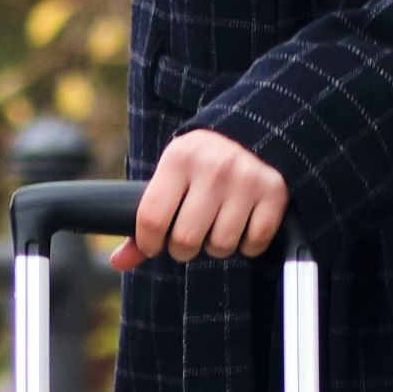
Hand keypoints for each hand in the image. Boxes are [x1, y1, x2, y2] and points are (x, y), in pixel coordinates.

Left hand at [124, 126, 288, 262]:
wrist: (251, 129)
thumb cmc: (201, 161)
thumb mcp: (171, 175)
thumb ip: (147, 218)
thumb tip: (119, 261)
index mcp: (179, 159)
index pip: (151, 220)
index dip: (149, 243)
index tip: (155, 244)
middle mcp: (213, 168)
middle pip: (186, 240)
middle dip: (182, 249)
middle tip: (187, 238)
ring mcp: (246, 179)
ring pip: (221, 246)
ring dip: (216, 247)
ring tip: (215, 228)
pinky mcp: (274, 191)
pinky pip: (254, 243)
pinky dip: (246, 245)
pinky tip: (241, 226)